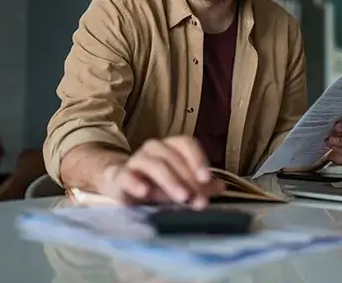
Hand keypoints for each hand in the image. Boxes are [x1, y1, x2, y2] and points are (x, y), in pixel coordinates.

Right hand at [94, 136, 224, 207]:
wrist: (121, 185)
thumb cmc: (156, 183)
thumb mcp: (181, 184)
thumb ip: (200, 185)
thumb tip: (220, 186)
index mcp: (171, 146)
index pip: (186, 144)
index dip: (198, 159)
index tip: (207, 179)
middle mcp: (154, 149)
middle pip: (172, 157)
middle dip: (187, 178)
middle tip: (196, 198)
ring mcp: (135, 160)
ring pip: (153, 164)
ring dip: (170, 181)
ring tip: (182, 197)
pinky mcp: (120, 176)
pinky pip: (127, 176)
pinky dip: (136, 183)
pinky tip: (145, 192)